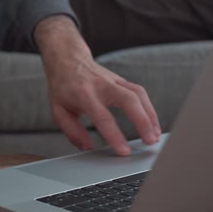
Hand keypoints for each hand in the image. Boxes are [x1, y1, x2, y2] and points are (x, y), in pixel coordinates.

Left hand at [35, 15, 160, 155]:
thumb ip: (72, 131)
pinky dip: (148, 108)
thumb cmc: (62, 87)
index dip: (115, 135)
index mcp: (84, 94)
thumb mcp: (58, 110)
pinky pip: (139, 92)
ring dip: (150, 116)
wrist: (67, 60)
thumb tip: (87, 147)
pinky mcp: (121, 80)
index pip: (103, 117)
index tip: (124, 151)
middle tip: (149, 141)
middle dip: (142, 122)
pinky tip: (152, 123)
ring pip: (138, 94)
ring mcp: (113, 80)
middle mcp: (101, 85)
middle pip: (129, 100)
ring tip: (154, 136)